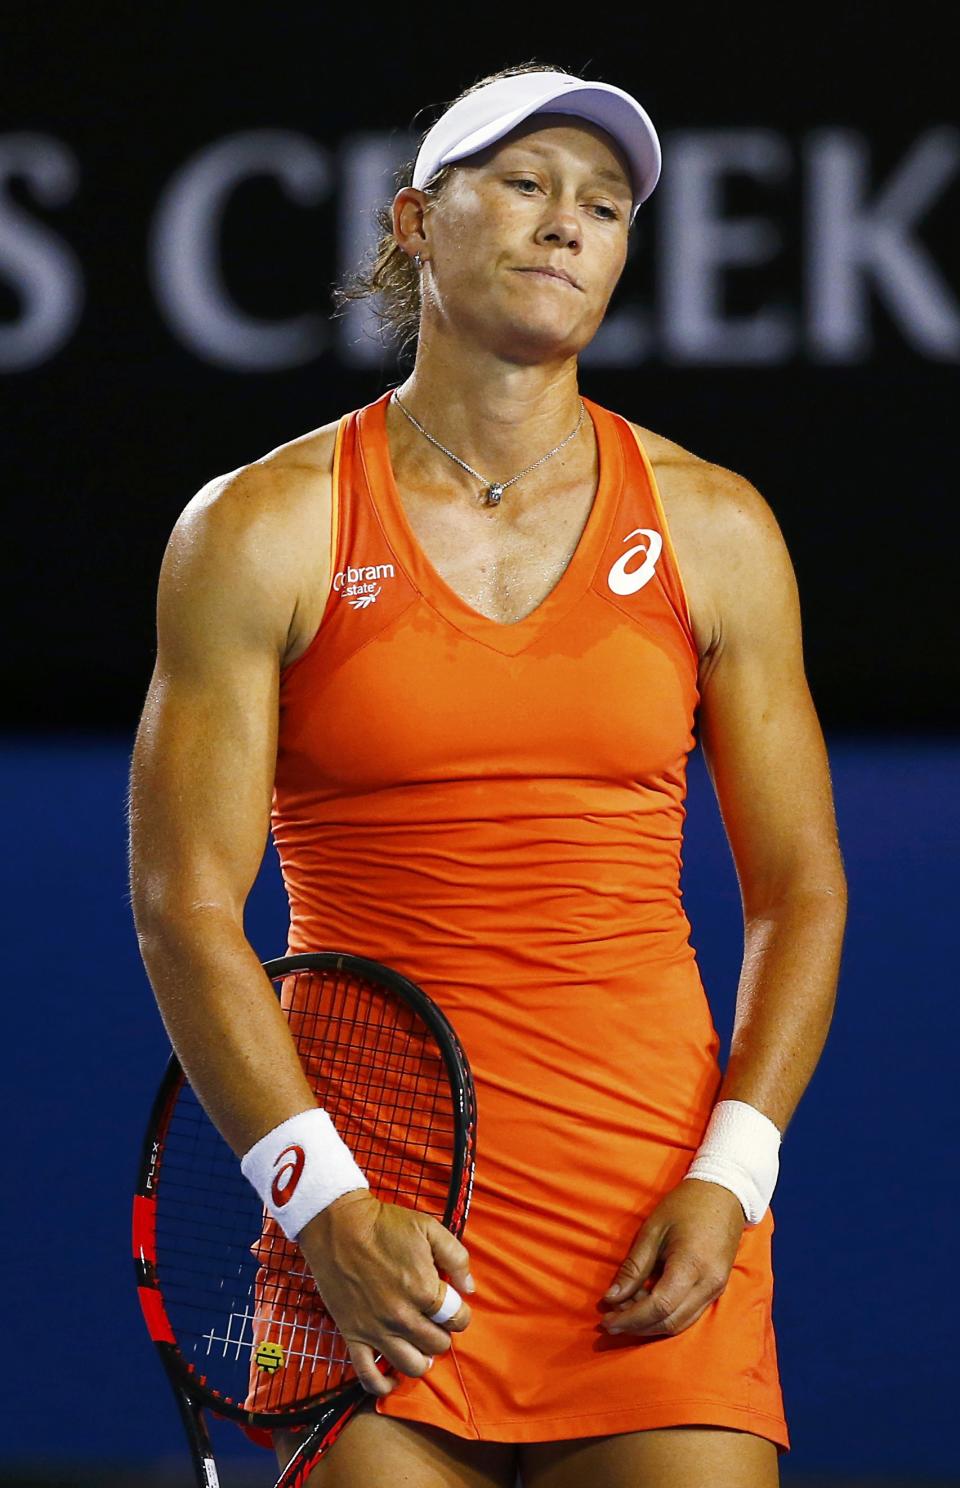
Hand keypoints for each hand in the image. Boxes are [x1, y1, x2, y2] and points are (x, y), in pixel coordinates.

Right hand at [298, 1190, 473, 1395]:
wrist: (339, 1226)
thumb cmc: (386, 1225)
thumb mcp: (429, 1229)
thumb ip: (456, 1258)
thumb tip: (469, 1289)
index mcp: (424, 1290)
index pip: (458, 1320)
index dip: (460, 1313)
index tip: (453, 1305)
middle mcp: (402, 1316)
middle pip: (437, 1345)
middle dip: (442, 1333)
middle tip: (434, 1320)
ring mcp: (376, 1330)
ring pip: (411, 1366)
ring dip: (422, 1359)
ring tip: (421, 1345)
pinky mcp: (353, 1336)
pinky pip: (369, 1376)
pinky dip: (384, 1386)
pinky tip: (393, 1380)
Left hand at [599, 1178, 745, 1338]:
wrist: (723, 1194)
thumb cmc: (684, 1206)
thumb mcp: (653, 1230)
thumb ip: (634, 1267)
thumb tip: (612, 1298)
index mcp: (691, 1265)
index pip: (659, 1307)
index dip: (631, 1318)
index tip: (607, 1319)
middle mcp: (708, 1284)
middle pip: (669, 1321)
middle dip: (637, 1326)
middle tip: (610, 1320)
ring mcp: (717, 1289)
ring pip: (680, 1323)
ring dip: (650, 1325)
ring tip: (624, 1313)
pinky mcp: (718, 1289)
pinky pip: (690, 1314)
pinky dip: (666, 1316)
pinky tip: (646, 1306)